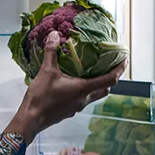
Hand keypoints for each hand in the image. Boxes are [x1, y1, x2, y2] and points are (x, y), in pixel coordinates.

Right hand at [6, 31, 125, 141]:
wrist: (31, 119)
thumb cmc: (41, 97)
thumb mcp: (46, 71)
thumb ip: (51, 52)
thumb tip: (54, 35)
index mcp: (83, 89)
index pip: (110, 79)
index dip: (119, 69)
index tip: (124, 60)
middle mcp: (84, 99)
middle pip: (105, 89)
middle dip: (111, 78)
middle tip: (110, 66)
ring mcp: (77, 107)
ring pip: (94, 95)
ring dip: (97, 85)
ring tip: (92, 73)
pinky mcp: (69, 111)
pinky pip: (83, 100)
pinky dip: (85, 91)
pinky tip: (74, 84)